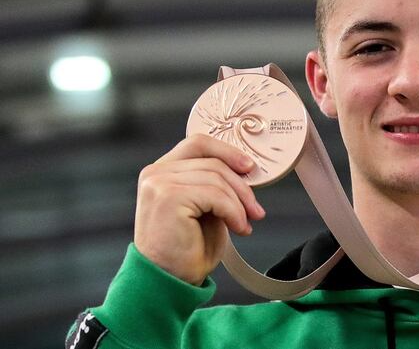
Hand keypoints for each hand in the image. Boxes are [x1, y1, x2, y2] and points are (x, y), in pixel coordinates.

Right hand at [133, 134, 265, 285]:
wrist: (169, 281)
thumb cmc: (186, 250)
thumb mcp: (204, 208)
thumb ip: (214, 185)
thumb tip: (245, 170)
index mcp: (161, 171)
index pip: (198, 143)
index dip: (227, 152)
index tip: (249, 168)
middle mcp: (155, 173)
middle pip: (213, 161)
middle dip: (242, 186)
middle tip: (256, 210)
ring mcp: (159, 183)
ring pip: (217, 178)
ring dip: (239, 203)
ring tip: (244, 223)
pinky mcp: (168, 197)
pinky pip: (215, 195)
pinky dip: (233, 212)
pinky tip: (237, 228)